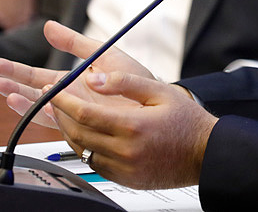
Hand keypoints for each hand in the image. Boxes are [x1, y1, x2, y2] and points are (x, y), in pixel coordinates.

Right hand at [0, 20, 155, 126]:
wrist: (156, 102)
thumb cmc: (133, 77)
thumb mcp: (104, 53)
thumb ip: (75, 42)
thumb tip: (49, 26)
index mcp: (73, 81)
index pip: (37, 76)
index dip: (15, 71)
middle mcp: (70, 98)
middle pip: (32, 92)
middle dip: (11, 84)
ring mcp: (75, 113)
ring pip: (41, 108)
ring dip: (22, 100)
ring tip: (4, 93)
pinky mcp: (83, 126)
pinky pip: (58, 123)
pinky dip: (42, 115)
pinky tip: (31, 106)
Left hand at [51, 71, 216, 188]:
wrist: (206, 153)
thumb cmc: (187, 121)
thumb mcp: (160, 91)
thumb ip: (125, 82)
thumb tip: (93, 79)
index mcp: (132, 126)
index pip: (83, 113)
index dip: (63, 101)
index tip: (52, 90)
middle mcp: (125, 150)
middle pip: (77, 133)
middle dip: (60, 115)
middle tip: (51, 101)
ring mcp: (124, 168)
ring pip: (82, 150)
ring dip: (68, 132)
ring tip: (63, 115)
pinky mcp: (125, 179)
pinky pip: (95, 164)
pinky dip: (84, 148)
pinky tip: (85, 134)